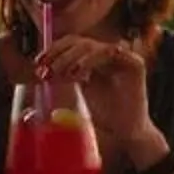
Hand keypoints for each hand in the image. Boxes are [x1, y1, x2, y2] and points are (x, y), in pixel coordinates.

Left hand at [34, 34, 170, 166]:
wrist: (126, 132)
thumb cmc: (106, 115)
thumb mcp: (80, 91)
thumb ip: (66, 76)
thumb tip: (42, 69)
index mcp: (96, 58)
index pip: (72, 44)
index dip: (54, 49)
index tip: (39, 62)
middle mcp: (109, 54)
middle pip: (80, 41)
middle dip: (59, 53)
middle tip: (47, 69)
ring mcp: (123, 57)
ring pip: (92, 45)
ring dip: (72, 57)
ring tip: (62, 74)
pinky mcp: (135, 63)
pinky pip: (109, 52)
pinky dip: (90, 60)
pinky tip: (78, 73)